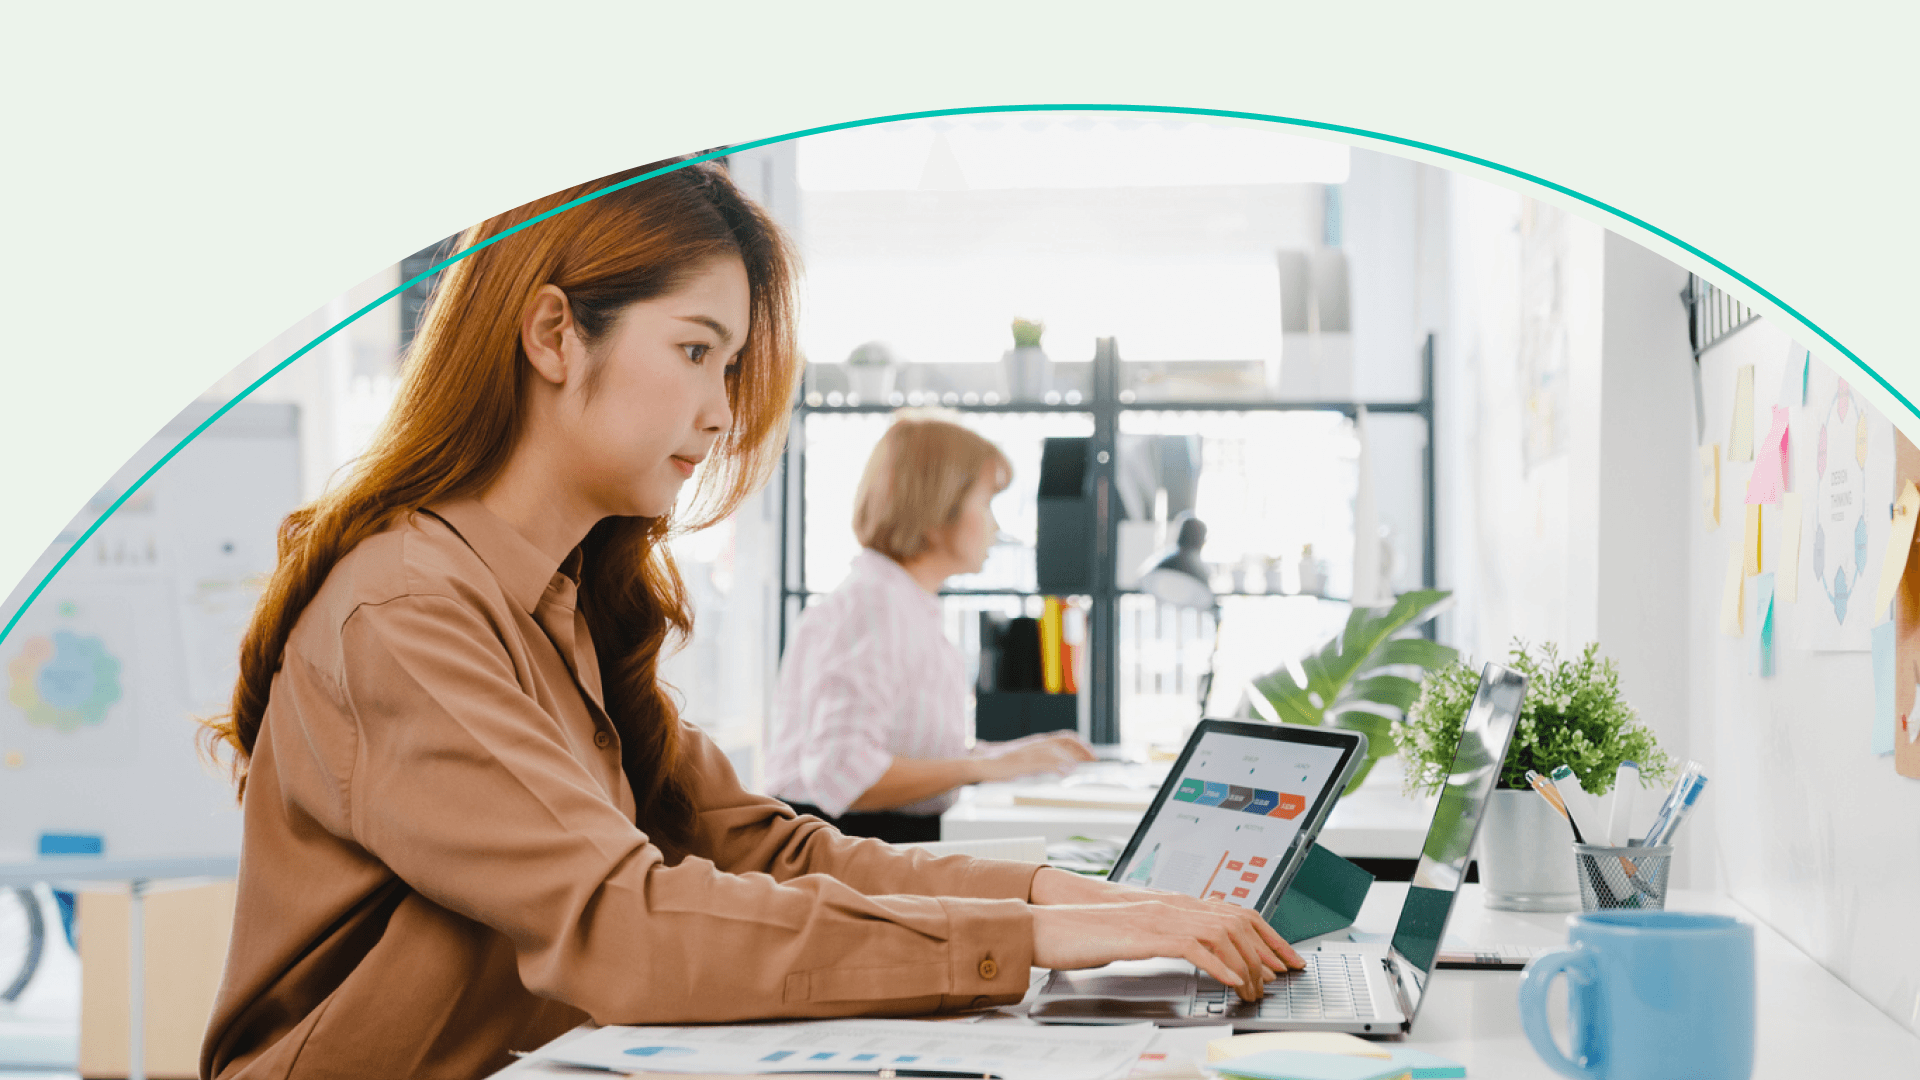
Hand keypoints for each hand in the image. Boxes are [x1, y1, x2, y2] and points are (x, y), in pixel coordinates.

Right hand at [975, 732, 1095, 781]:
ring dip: (1071, 758)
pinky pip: (1043, 763)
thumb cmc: (1005, 763)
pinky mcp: (1022, 763)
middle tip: (1094, 761)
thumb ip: (1043, 760)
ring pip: (1056, 750)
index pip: (1066, 737)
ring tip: (1083, 767)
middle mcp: (1036, 743)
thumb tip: (1064, 767)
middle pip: (1065, 742)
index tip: (1093, 754)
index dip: (1082, 744)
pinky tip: (1065, 773)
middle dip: (1082, 750)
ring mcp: (1029, 752)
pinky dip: (1056, 766)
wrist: (983, 764)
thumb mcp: (1027, 758)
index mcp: (1039, 741)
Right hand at [1031, 867, 1304, 964]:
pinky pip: (1195, 946)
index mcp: (1175, 903)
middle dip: (1266, 951)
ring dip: (1245, 964)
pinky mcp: (1148, 934)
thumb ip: (1171, 936)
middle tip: (1278, 978)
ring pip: (1222, 933)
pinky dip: (1219, 965)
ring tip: (1253, 989)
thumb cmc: (1090, 932)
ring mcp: (1162, 917)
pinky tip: (1229, 981)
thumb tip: (1203, 954)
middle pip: (1238, 920)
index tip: (1285, 958)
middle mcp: (1174, 905)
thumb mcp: (1140, 932)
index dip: (1267, 935)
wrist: (1053, 924)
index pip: (1235, 912)